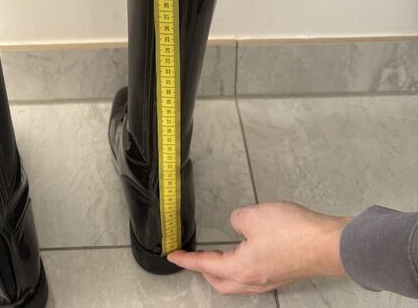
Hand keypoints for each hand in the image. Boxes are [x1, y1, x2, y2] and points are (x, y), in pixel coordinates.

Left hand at [168, 202, 350, 295]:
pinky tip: (245, 254)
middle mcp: (253, 280)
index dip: (186, 259)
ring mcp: (269, 281)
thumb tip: (238, 226)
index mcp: (240, 268)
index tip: (173, 256)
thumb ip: (237, 220)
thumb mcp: (253, 216)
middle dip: (203, 271)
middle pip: (220, 282)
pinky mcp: (283, 274)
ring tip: (216, 257)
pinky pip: (253, 278)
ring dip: (223, 272)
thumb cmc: (291, 232)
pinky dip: (240, 269)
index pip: (205, 265)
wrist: (326, 244)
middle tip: (193, 257)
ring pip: (237, 283)